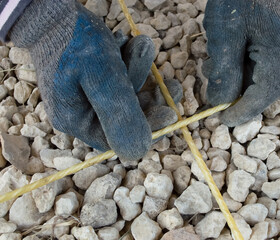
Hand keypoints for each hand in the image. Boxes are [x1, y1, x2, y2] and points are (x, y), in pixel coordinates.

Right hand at [9, 0, 180, 159]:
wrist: (51, 11)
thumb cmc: (74, 39)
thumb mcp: (100, 74)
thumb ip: (118, 111)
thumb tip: (138, 151)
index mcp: (77, 120)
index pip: (119, 139)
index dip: (147, 130)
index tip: (171, 113)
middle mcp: (81, 113)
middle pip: (126, 116)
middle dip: (151, 97)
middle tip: (174, 84)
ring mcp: (87, 95)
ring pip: (126, 93)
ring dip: (141, 71)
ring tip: (143, 45)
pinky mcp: (94, 79)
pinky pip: (119, 78)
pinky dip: (129, 62)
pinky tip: (125, 43)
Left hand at [203, 0, 279, 126]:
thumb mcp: (223, 35)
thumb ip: (224, 72)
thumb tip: (221, 103)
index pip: (266, 92)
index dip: (244, 110)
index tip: (224, 120)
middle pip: (266, 86)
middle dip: (240, 97)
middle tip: (217, 103)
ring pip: (263, 76)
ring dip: (239, 82)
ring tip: (214, 78)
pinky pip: (262, 63)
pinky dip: (243, 69)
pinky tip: (225, 64)